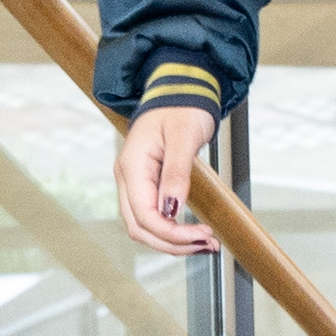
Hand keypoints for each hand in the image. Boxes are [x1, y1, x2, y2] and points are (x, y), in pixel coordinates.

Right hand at [117, 101, 221, 254]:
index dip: (172, 233)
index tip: (202, 236)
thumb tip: (171, 210)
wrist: (180, 91)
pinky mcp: (145, 185)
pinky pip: (152, 216)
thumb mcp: (183, 137)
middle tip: (209, 244)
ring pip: (145, 227)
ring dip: (173, 240)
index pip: (144, 215)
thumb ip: (176, 174)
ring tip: (206, 243)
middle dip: (173, 243)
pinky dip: (172, 230)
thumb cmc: (182, 107)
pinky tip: (193, 233)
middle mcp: (127, 177)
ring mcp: (133, 182)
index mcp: (132, 166)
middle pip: (141, 228)